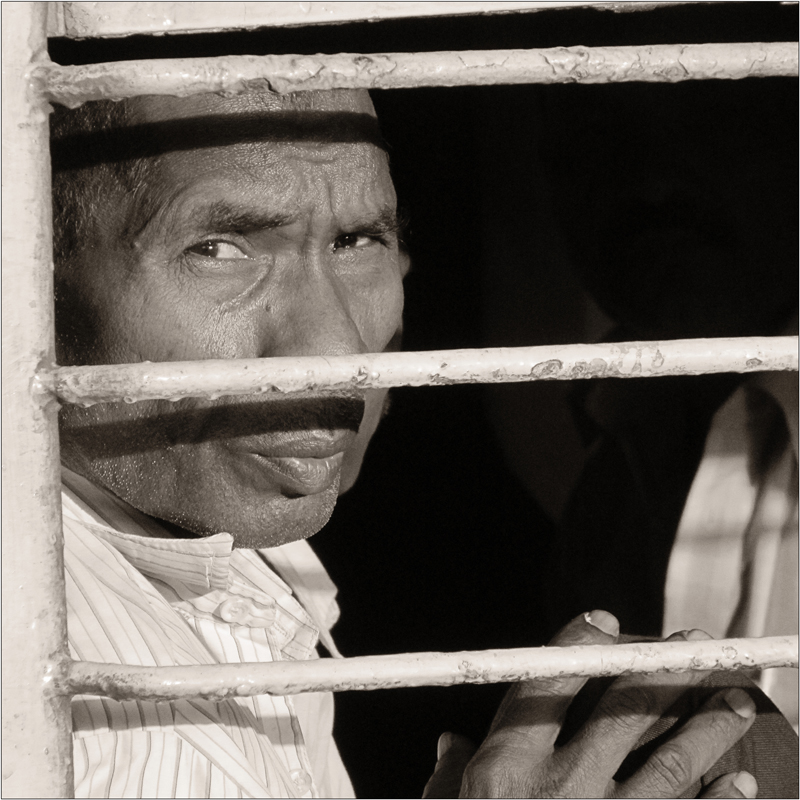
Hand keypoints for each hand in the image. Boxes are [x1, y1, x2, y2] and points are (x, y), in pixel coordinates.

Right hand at [423, 611, 757, 797]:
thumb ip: (450, 777)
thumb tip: (450, 742)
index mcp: (506, 767)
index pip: (547, 683)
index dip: (579, 644)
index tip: (605, 619)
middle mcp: (559, 788)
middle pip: (622, 709)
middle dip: (666, 668)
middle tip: (699, 645)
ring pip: (670, 761)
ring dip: (711, 727)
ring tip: (740, 702)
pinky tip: (742, 785)